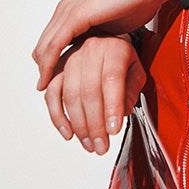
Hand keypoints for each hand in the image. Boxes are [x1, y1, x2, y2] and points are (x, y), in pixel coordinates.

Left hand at [33, 0, 173, 90]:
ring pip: (45, 47)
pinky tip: (50, 79)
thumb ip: (93, 39)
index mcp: (72, 11)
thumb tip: (90, 58)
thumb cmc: (134, 5)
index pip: (48, 43)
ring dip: (44, 71)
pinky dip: (49, 64)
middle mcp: (66, 9)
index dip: (47, 65)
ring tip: (47, 92)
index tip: (50, 85)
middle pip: (42, 47)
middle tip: (48, 93)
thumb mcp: (107, 28)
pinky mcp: (77, 14)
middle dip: (43, 70)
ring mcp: (70, 10)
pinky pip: (55, 44)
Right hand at [43, 34, 145, 153]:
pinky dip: (57, 116)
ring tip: (89, 145)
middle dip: (95, 124)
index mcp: (114, 48)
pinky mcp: (56, 69)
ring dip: (78, 125)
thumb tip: (119, 113)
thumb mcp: (136, 72)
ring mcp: (70, 58)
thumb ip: (131, 91)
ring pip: (70, 95)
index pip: (112, 79)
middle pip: (89, 91)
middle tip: (101, 147)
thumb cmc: (123, 61)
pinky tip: (68, 133)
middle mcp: (90, 49)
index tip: (113, 131)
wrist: (106, 41)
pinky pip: (52, 94)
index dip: (112, 106)